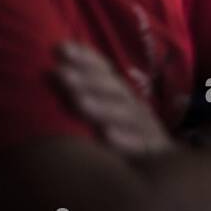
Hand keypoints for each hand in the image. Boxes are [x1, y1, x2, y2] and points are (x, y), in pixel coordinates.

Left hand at [54, 42, 174, 157]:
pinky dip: (125, 140)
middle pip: (111, 88)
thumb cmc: (125, 134)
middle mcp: (132, 104)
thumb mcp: (107, 111)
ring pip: (123, 113)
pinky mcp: (153, 149)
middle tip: (60, 74)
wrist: (162, 162)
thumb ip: (84, 94)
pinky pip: (140, 144)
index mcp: (119, 93)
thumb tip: (48, 73)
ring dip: (101, 106)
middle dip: (86, 79)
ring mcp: (144, 125)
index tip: (59, 48)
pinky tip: (108, 135)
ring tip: (79, 102)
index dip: (85, 58)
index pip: (104, 70)